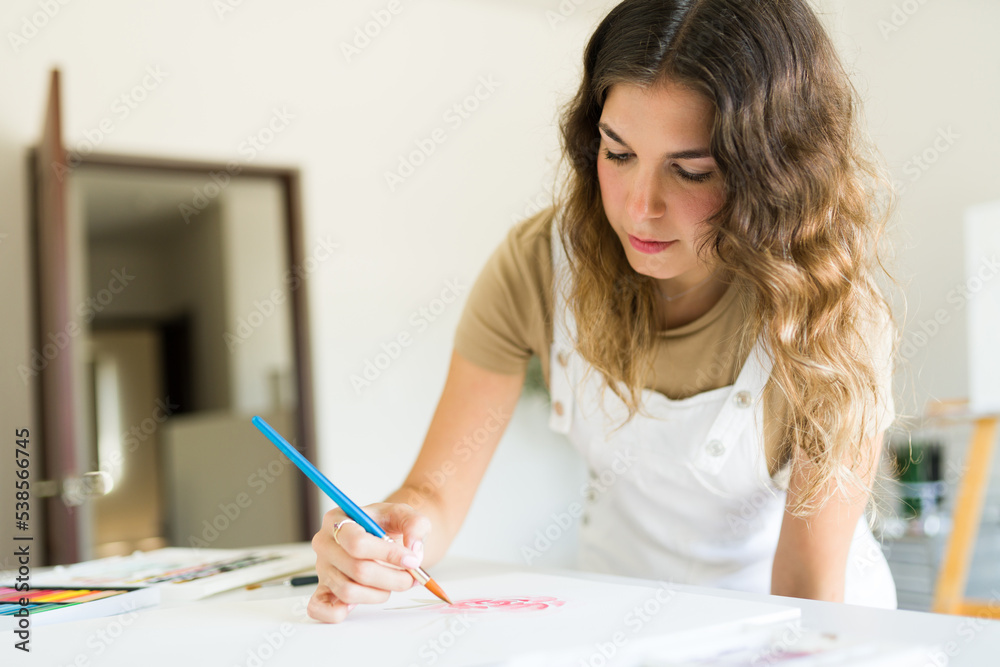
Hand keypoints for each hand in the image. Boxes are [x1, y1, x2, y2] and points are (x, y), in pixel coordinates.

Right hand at [308, 503, 430, 622]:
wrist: (380, 533)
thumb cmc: (386, 524)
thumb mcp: (404, 514)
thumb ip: (415, 524)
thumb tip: (413, 551)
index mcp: (338, 519)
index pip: (357, 543)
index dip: (388, 555)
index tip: (411, 560)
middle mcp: (325, 544)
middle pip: (357, 570)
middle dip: (392, 578)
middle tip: (412, 577)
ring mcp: (322, 568)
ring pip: (348, 591)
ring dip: (380, 593)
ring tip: (394, 583)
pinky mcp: (323, 589)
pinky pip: (320, 609)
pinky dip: (339, 612)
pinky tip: (363, 600)